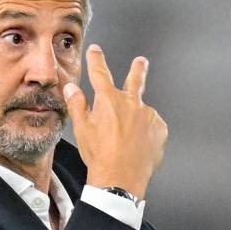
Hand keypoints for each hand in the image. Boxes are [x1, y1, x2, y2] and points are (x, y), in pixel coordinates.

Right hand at [63, 44, 167, 199]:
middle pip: (135, 80)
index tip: (95, 51)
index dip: (96, 59)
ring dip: (136, 118)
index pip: (100, 73)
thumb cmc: (100, 156)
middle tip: (141, 62)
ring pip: (142, 111)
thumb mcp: (82, 129)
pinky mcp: (160, 130)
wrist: (120, 178)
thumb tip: (71, 88)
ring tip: (127, 139)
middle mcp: (131, 103)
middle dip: (137, 69)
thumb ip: (77, 105)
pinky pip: (152, 127)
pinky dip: (145, 132)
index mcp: (109, 100)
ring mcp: (148, 116)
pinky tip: (136, 145)